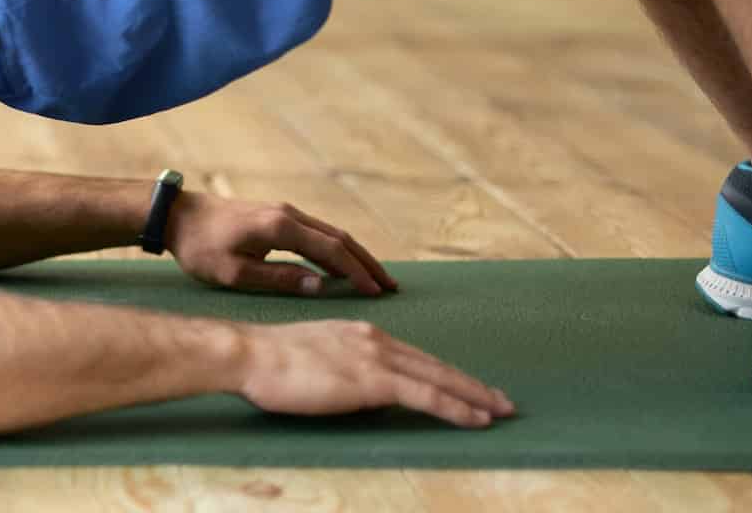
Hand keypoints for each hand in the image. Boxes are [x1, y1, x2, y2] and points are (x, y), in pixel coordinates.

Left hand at [166, 191, 397, 296]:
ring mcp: (283, 213)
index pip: (331, 250)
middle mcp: (288, 215)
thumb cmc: (198, 248)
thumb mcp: (234, 273)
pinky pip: (316, 233)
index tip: (377, 292)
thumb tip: (320, 286)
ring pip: (330, 233)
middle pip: (339, 238)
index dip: (357, 272)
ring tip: (376, 278)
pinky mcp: (276, 217)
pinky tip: (343, 265)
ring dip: (354, 255)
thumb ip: (278, 279)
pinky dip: (336, 249)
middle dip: (366, 263)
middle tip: (390, 287)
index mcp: (280, 228)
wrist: (175, 215)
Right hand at [235, 320, 514, 428]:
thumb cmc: (267, 361)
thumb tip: (353, 385)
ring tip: (502, 410)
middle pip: (435, 365)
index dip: (444, 374)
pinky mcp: (374, 379)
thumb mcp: (312, 356)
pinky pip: (427, 395)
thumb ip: (339, 365)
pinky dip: (457, 407)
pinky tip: (477, 419)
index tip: (468, 387)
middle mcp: (375, 339)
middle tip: (502, 401)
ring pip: (439, 378)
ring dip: (475, 396)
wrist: (249, 354)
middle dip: (472, 385)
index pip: (414, 357)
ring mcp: (377, 357)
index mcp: (360, 333)